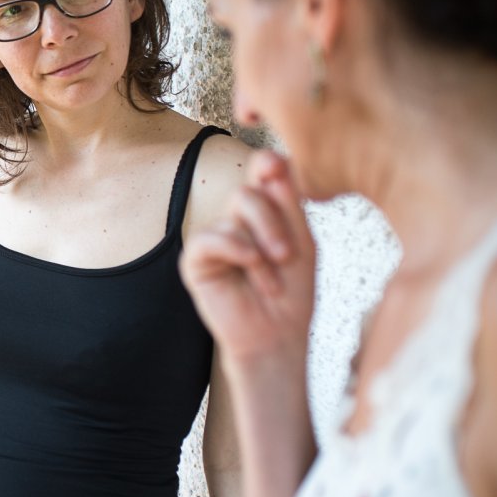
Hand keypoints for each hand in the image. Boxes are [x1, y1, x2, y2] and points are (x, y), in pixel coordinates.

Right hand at [180, 150, 315, 374]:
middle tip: (286, 256)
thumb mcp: (301, 243)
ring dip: (263, 246)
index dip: (267, 162)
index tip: (275, 166)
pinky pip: (211, 237)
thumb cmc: (293, 293)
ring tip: (272, 281)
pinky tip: (252, 269)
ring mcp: (215, 236)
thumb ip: (288, 203)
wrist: (277, 338)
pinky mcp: (196, 259)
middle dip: (273, 222)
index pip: (262, 171)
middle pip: (250, 190)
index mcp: (266, 211)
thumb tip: (272, 158)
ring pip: (235, 210)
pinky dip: (237, 250)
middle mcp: (237, 218)